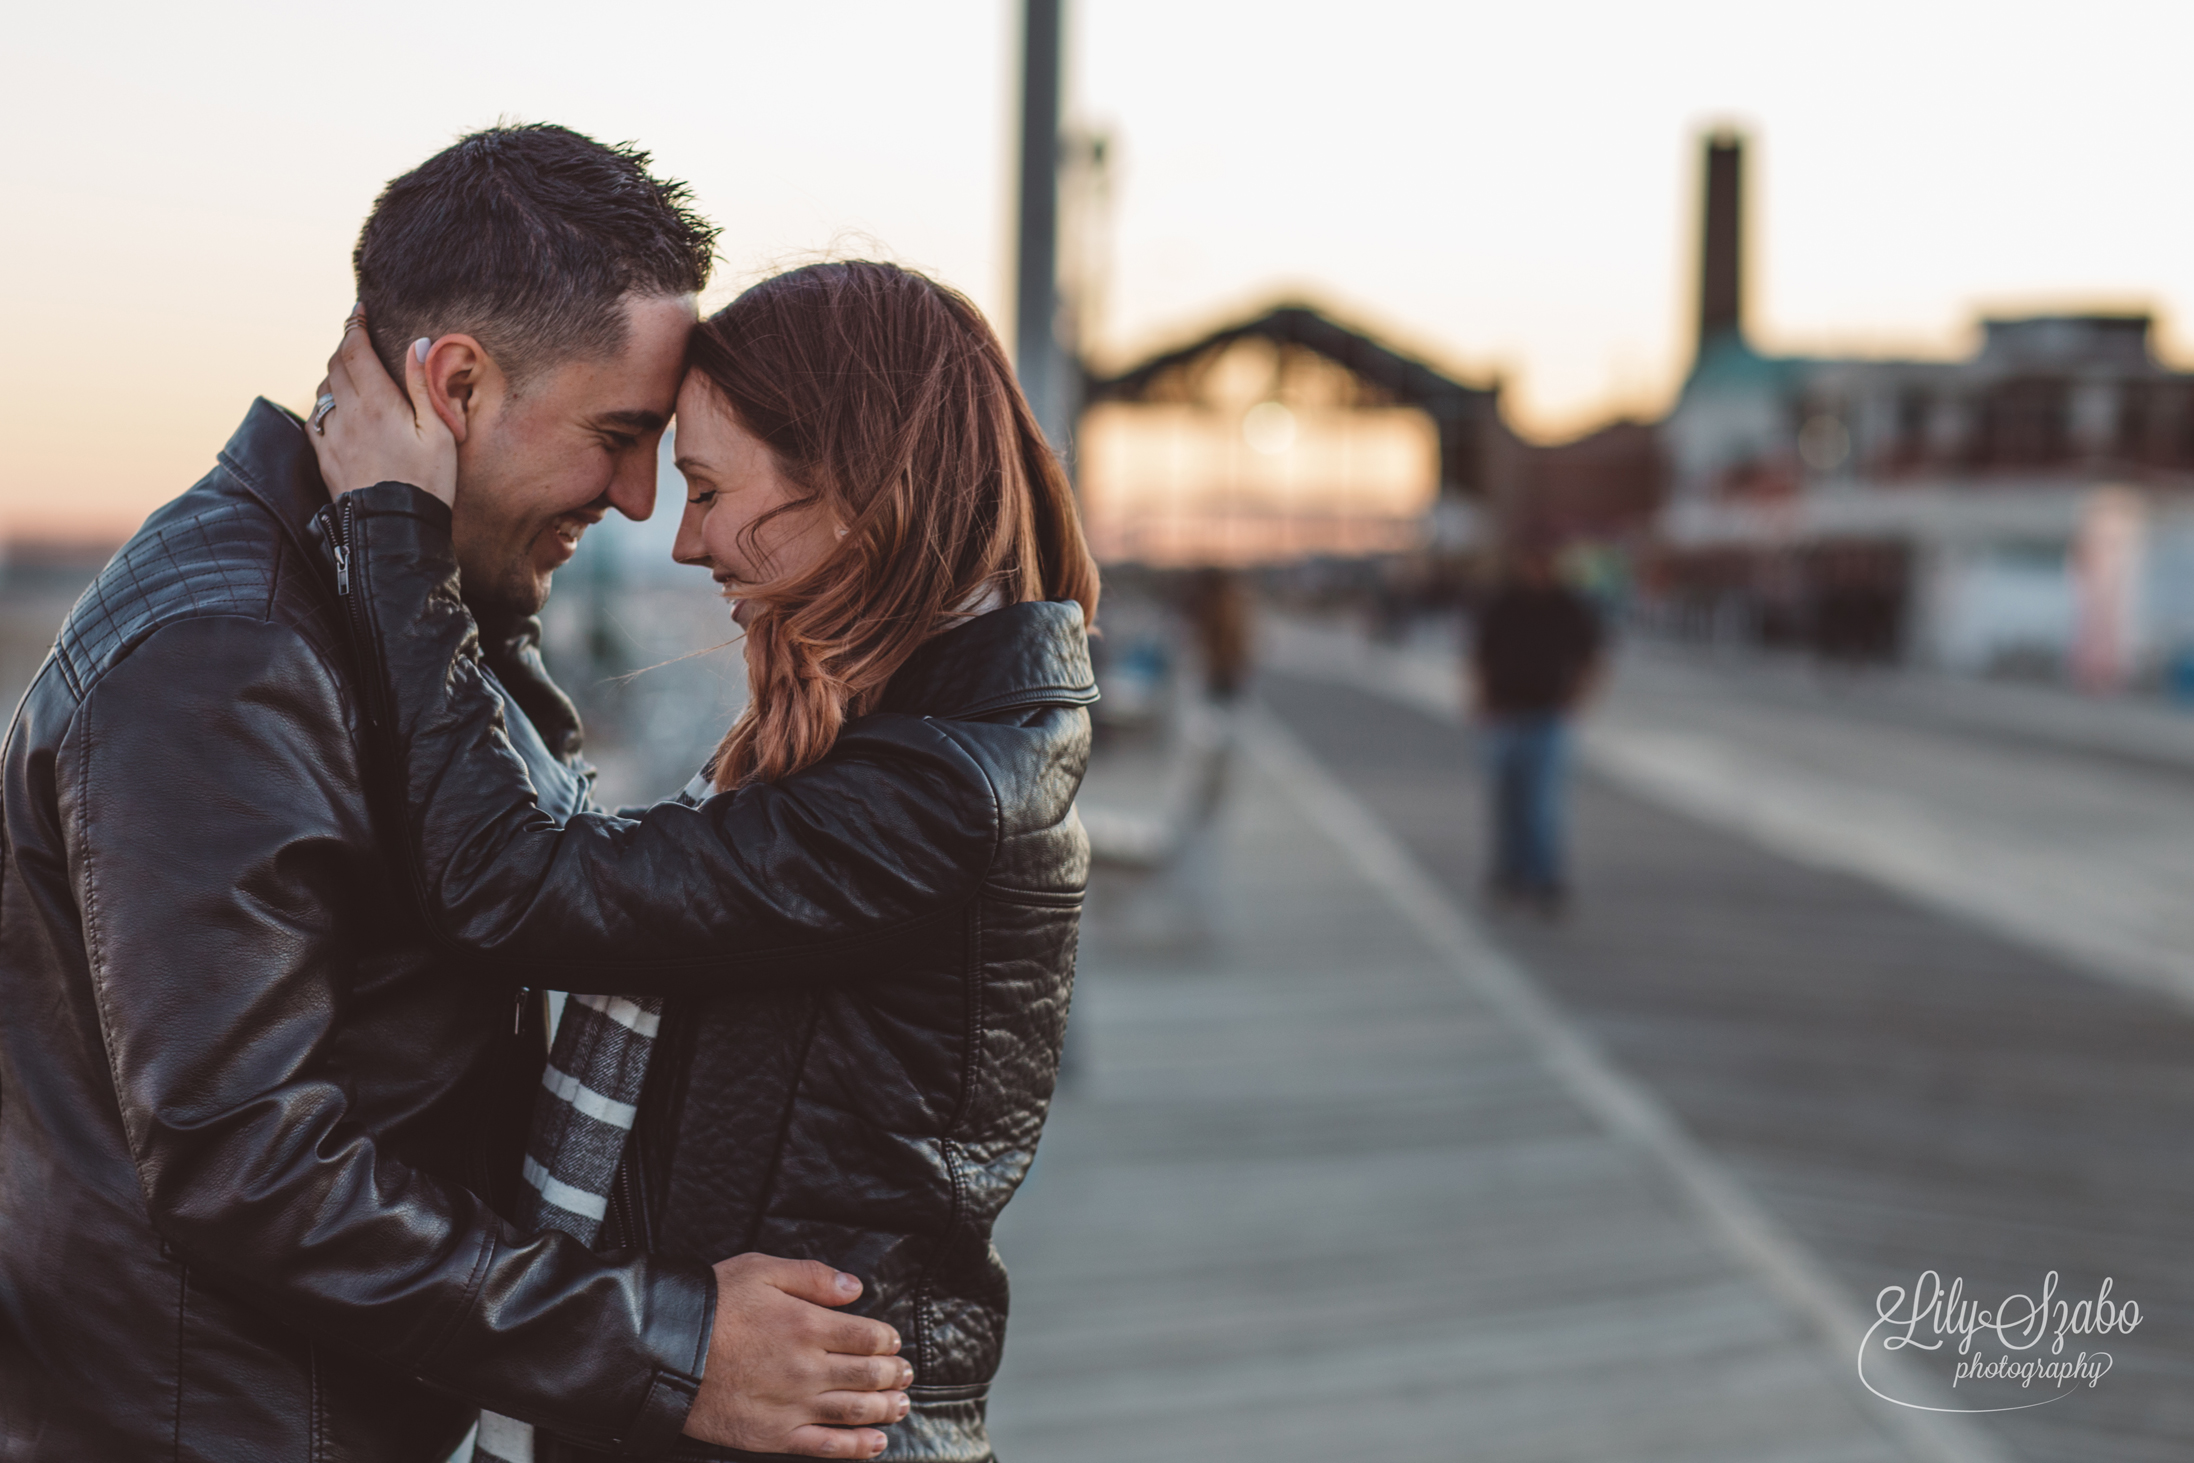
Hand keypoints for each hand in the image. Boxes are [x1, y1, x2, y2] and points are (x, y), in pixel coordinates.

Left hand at [307, 307, 456, 505]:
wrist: (395, 530)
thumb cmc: (428, 483)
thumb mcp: (439, 432)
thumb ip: (423, 385)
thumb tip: (418, 344)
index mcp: (377, 403)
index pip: (355, 350)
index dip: (354, 325)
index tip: (359, 310)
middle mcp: (348, 414)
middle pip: (334, 365)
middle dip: (345, 345)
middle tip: (358, 337)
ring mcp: (331, 437)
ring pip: (323, 390)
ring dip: (334, 374)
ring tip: (351, 372)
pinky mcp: (325, 458)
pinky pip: (316, 420)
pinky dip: (325, 404)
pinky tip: (337, 410)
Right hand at [683, 1255, 912, 1458]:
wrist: (663, 1351)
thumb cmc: (711, 1305)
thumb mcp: (761, 1269)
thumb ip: (812, 1276)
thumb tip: (854, 1287)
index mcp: (807, 1324)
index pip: (868, 1336)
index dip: (887, 1340)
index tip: (892, 1341)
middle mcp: (807, 1367)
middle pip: (868, 1375)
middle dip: (894, 1375)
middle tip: (905, 1374)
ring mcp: (792, 1405)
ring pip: (855, 1411)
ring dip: (886, 1409)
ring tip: (900, 1405)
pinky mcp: (773, 1435)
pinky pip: (825, 1446)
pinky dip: (856, 1447)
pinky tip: (876, 1444)